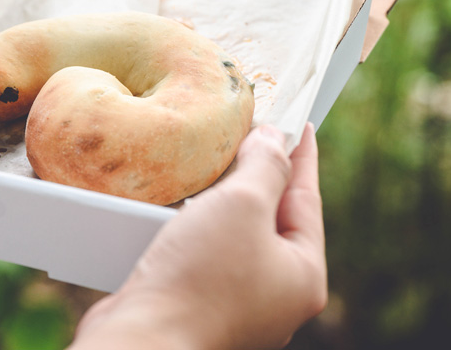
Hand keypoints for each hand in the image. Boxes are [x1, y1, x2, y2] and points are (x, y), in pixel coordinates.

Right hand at [71, 124, 326, 349]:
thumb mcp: (243, 204)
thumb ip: (265, 165)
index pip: (308, 199)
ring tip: (216, 160)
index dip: (302, 155)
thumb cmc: (200, 277)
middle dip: (260, 173)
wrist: (143, 338)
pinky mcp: (197, 304)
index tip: (301, 123)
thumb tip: (274, 140)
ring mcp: (237, 303)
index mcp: (303, 276)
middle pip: (273, 217)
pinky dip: (198, 223)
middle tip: (252, 132)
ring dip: (223, 197)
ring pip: (236, 233)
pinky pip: (207, 251)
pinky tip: (182, 202)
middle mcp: (275, 295)